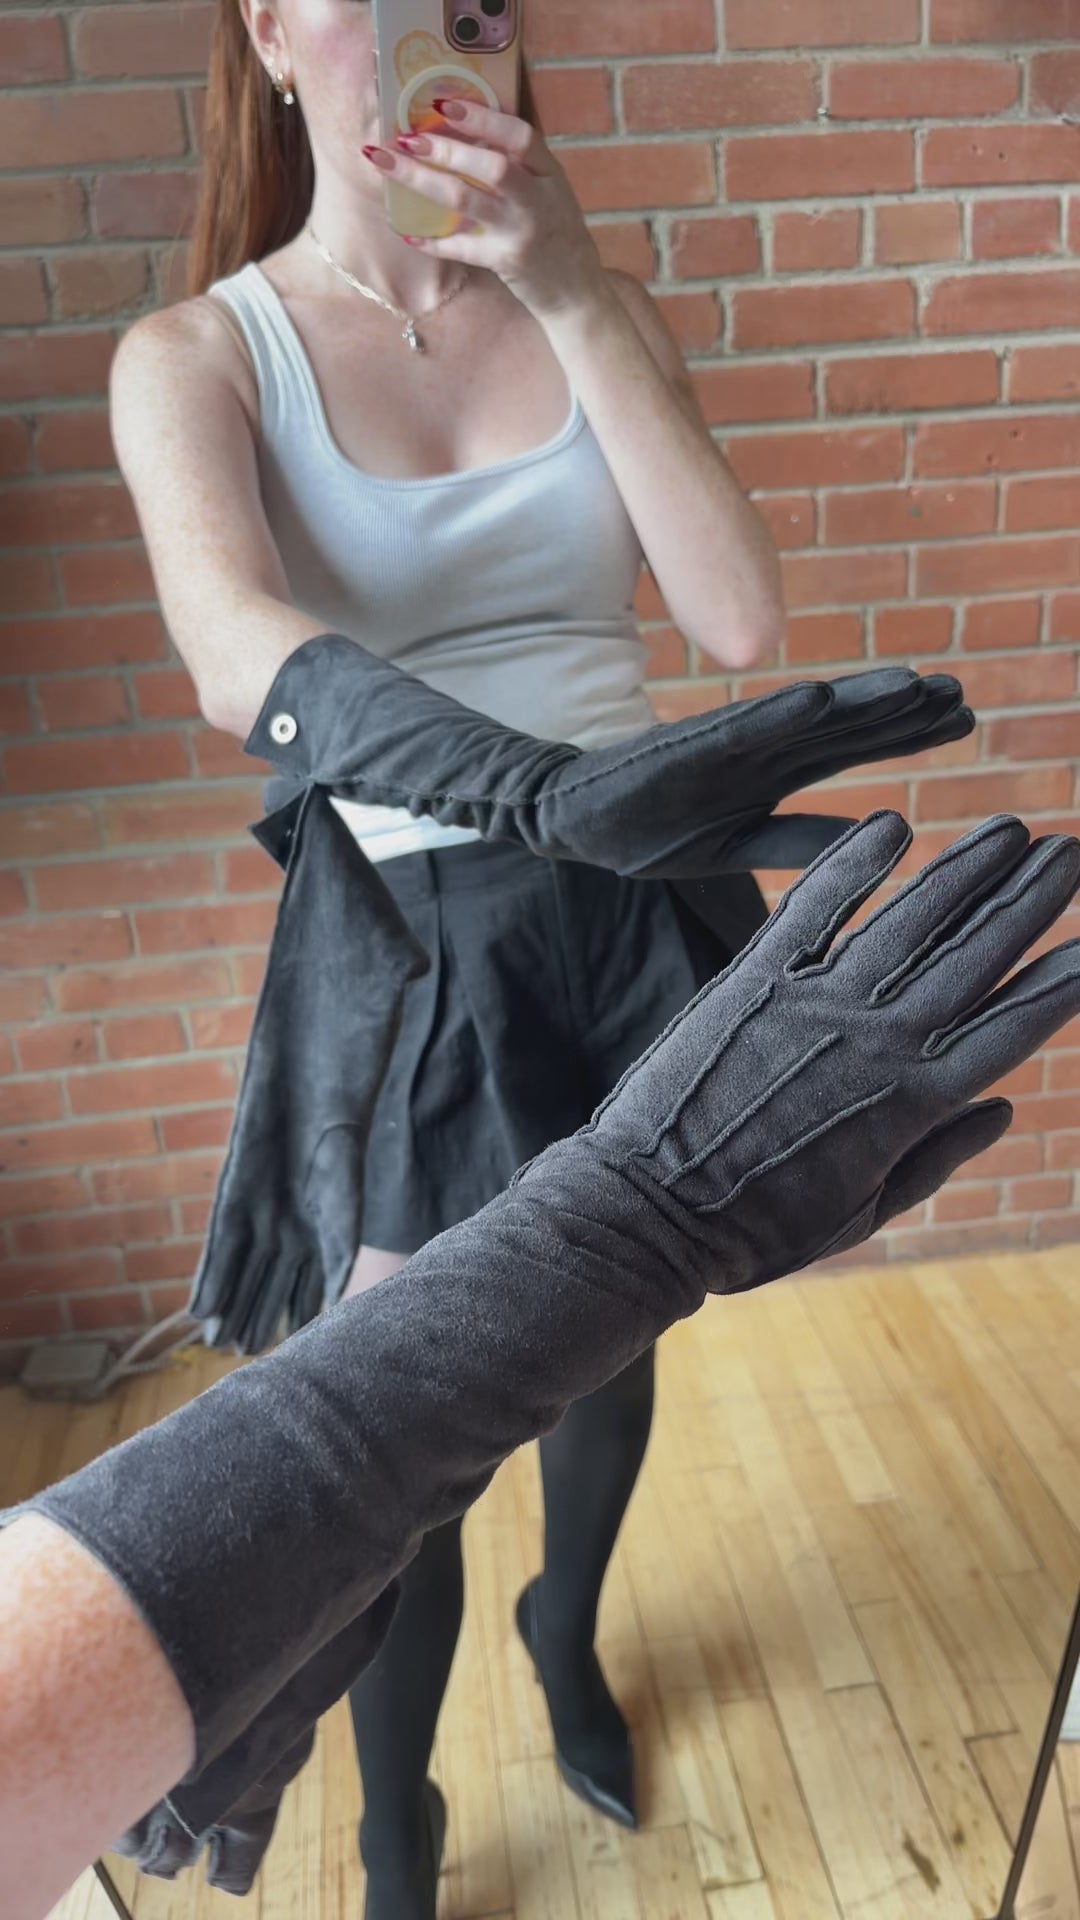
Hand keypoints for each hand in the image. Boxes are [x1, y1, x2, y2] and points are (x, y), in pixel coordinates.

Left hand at [364, 98, 606, 321]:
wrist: (577, 293)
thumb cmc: (557, 235)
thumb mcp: (550, 192)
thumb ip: (520, 166)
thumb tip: (465, 135)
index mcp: (550, 173)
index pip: (519, 136)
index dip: (482, 118)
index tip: (444, 103)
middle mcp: (538, 199)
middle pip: (490, 166)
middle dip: (445, 148)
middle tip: (408, 137)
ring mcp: (522, 232)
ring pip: (466, 200)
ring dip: (423, 180)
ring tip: (391, 165)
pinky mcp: (507, 261)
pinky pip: (462, 248)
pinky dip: (434, 241)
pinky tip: (408, 234)